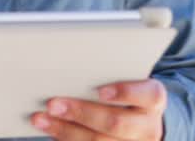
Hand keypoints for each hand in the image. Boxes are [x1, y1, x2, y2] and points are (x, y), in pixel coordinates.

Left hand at [29, 79, 167, 140]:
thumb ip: (110, 72)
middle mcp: (148, 126)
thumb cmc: (129, 92)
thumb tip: (69, 62)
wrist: (144, 122)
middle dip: (82, 113)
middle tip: (53, 103)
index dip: (125, 92)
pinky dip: (66, 140)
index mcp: (153, 99)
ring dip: (65, 131)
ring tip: (41, 118)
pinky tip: (50, 130)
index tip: (101, 90)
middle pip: (116, 123)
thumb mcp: (130, 79)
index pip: (149, 95)